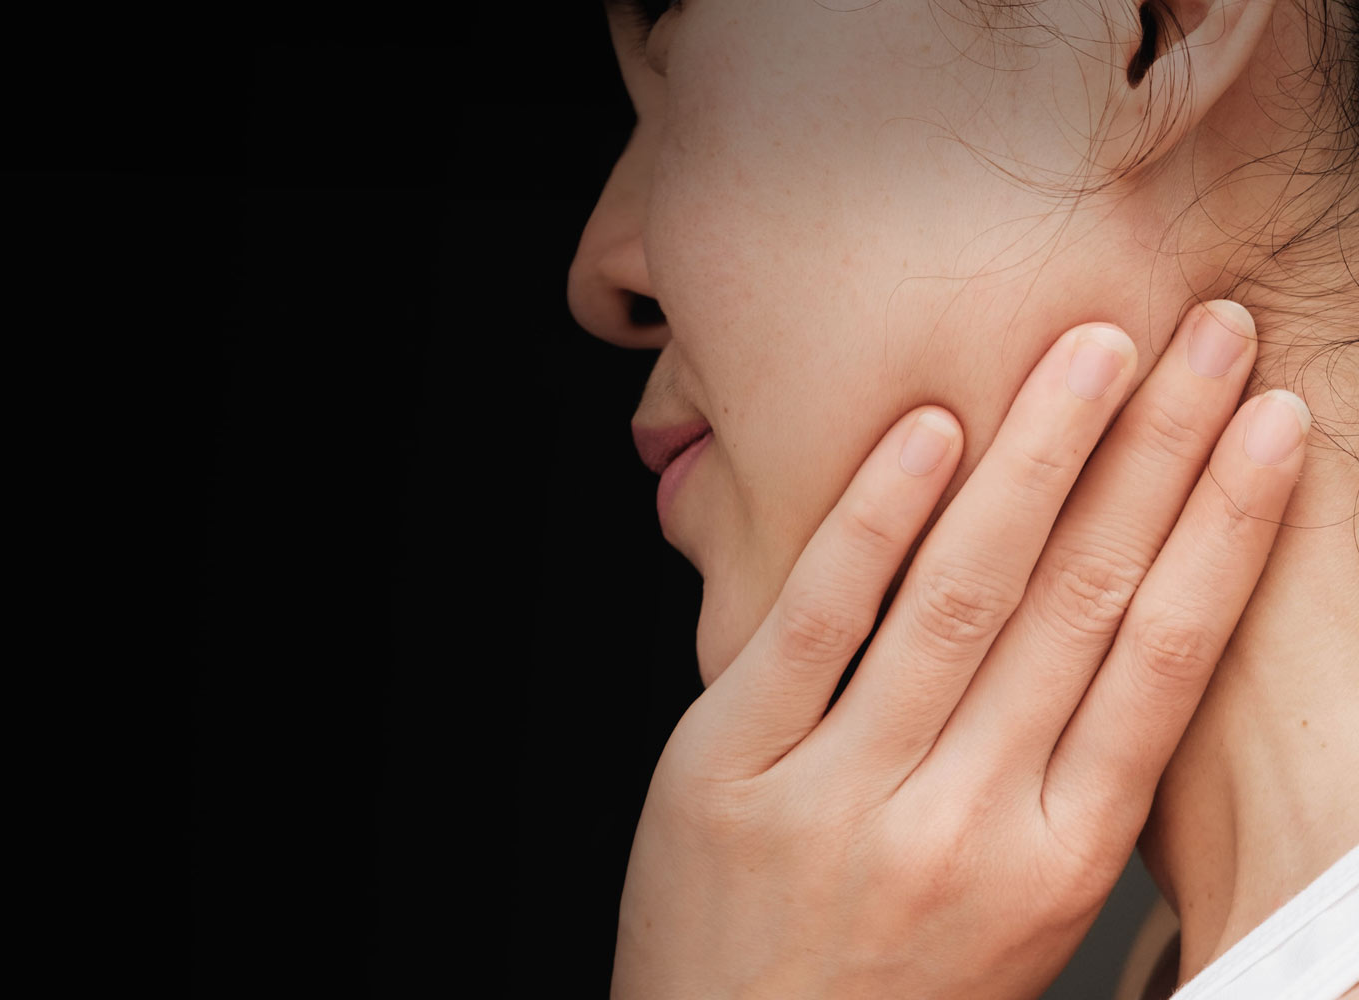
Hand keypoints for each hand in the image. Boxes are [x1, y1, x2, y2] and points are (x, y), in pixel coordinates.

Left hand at [612, 301, 1310, 998]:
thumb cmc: (886, 996)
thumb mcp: (1013, 919)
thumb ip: (1060, 790)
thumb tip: (1118, 644)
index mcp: (1059, 865)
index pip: (1163, 665)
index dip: (1224, 531)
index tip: (1269, 428)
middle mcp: (967, 825)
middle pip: (1084, 604)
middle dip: (1156, 454)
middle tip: (1205, 336)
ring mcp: (840, 795)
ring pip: (963, 595)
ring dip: (1040, 455)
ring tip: (1093, 348)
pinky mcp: (728, 770)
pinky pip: (814, 622)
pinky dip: (874, 520)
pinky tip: (927, 430)